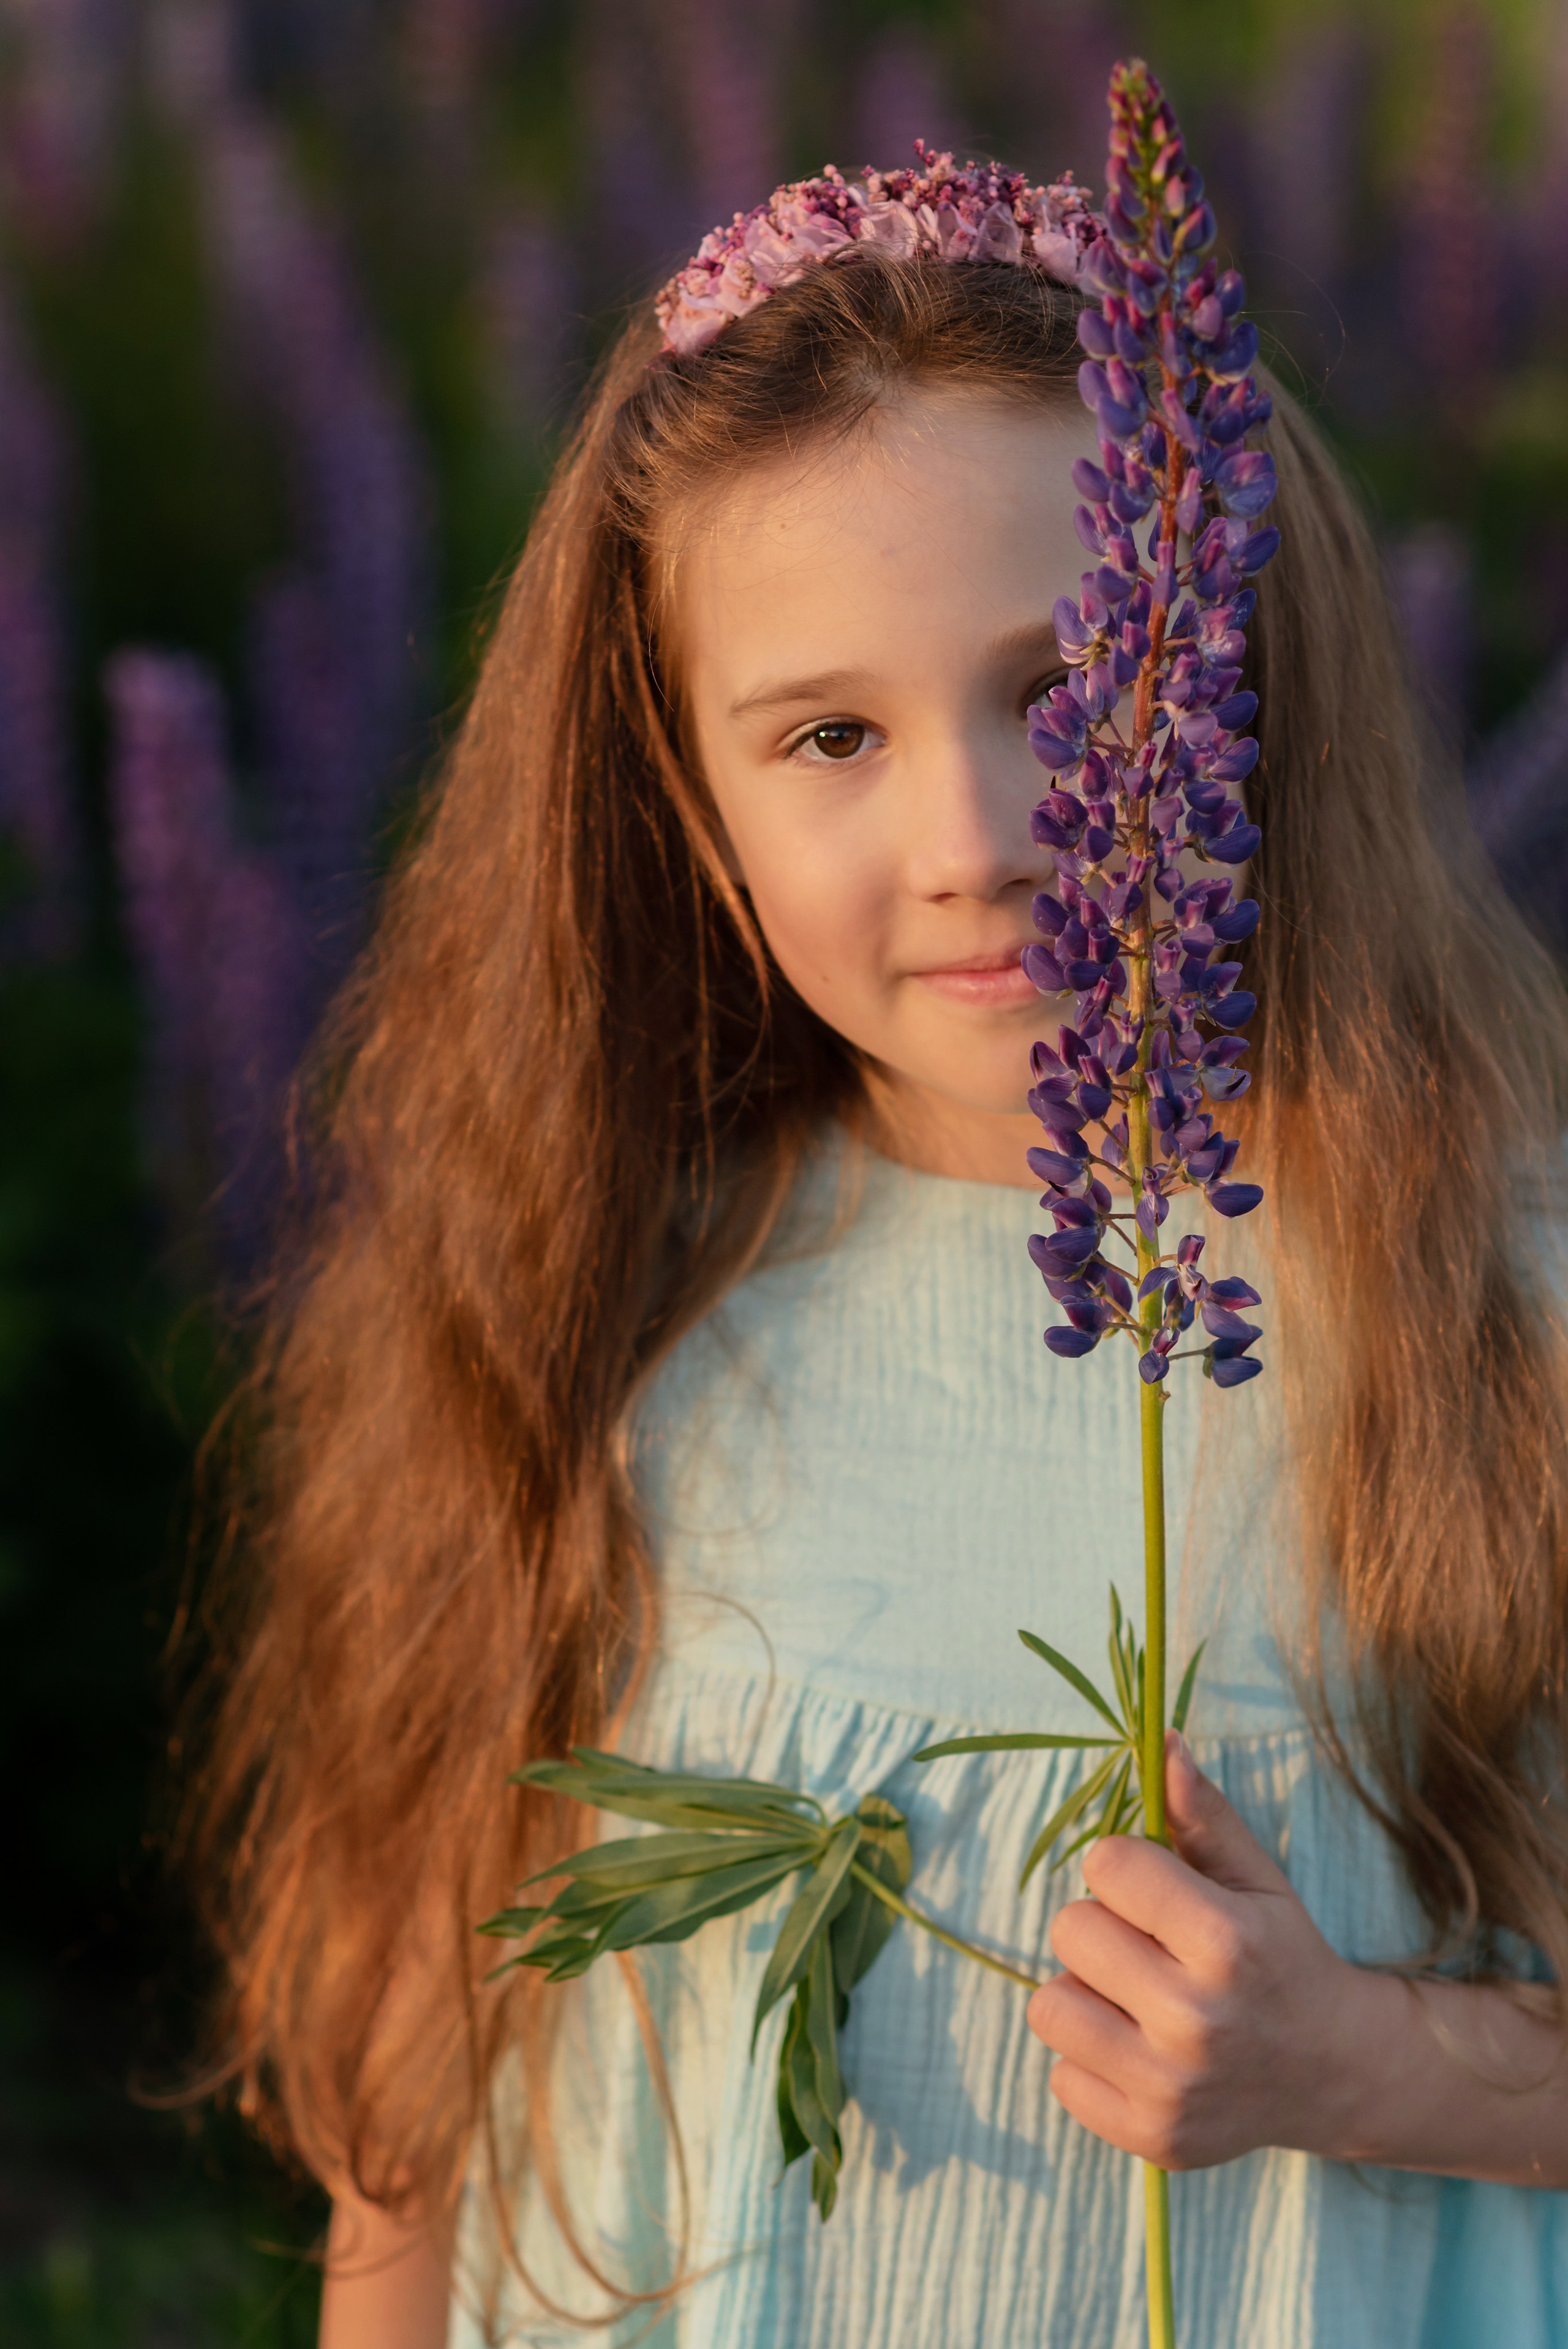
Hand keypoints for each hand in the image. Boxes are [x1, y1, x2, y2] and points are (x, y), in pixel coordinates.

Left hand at [1025, 1729, 1389, 2170]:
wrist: (1334, 2072)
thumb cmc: (1283, 1957)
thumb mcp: (1256, 1878)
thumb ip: (1201, 1812)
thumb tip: (1160, 1736)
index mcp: (1226, 1942)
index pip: (1106, 1865)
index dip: (1121, 1866)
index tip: (1151, 1885)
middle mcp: (1197, 2020)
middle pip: (1069, 1930)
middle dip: (1100, 1925)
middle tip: (1146, 1946)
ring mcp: (1172, 2088)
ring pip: (1049, 2005)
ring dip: (1083, 1992)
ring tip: (1134, 1997)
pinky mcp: (1151, 2139)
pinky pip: (1060, 2074)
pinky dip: (1089, 2058)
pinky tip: (1139, 2049)